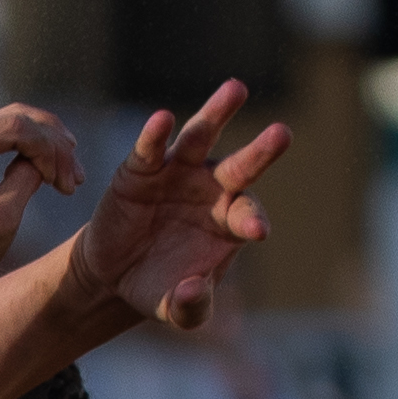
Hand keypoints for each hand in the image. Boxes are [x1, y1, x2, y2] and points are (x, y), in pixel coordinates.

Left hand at [0, 104, 81, 305]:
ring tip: (70, 173)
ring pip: (11, 124)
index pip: (14, 128)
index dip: (49, 149)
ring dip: (45, 145)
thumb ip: (27, 178)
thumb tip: (49, 155)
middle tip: (76, 177)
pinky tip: (50, 166)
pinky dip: (27, 148)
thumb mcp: (2, 220)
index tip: (67, 181)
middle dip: (52, 145)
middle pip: (14, 118)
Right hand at [67, 80, 294, 332]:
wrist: (114, 275)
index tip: (257, 233)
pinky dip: (155, 135)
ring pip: (201, 138)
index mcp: (229, 221)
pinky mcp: (141, 169)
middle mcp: (210, 189)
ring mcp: (177, 173)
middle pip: (240, 166)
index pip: (247, 215)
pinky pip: (151, 149)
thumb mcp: (176, 309)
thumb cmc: (160, 286)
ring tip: (236, 89)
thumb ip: (191, 307)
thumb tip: (194, 288)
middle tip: (282, 135)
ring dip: (217, 113)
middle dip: (261, 151)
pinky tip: (162, 119)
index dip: (251, 221)